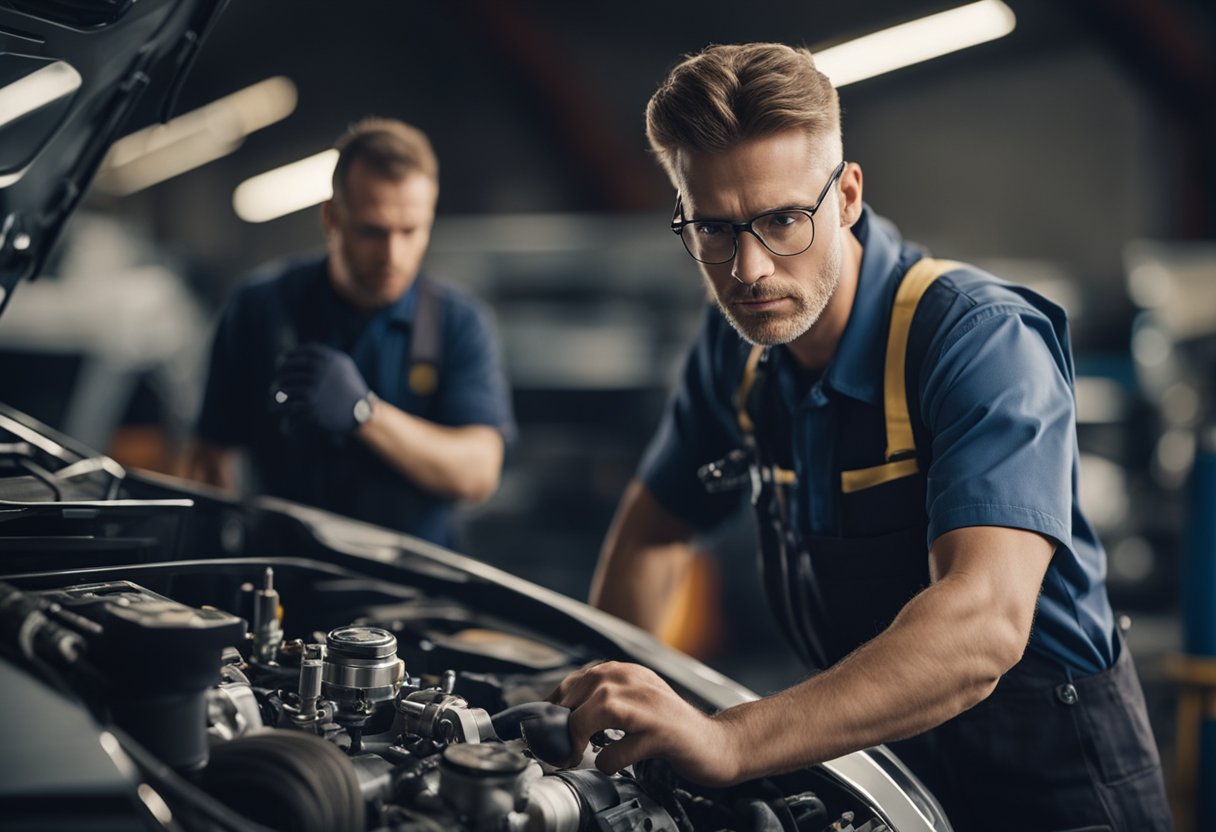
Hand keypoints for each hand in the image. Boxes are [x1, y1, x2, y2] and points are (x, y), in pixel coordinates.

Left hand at [272, 344, 369, 433]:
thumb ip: (325, 358)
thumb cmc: (353, 390)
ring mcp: (314, 390)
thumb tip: (297, 356)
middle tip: (275, 387)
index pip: (300, 353)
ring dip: (275, 399)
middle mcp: (320, 372)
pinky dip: (287, 423)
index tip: (280, 362)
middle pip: (287, 371)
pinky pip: (290, 412)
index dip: (287, 357)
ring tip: (274, 404)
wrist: (364, 413)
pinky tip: (285, 428)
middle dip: (279, 379)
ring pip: (283, 391)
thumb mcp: (344, 367)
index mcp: (328, 360)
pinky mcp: (312, 408)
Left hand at [549, 661, 740, 785]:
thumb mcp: (632, 701)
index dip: (553, 712)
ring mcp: (648, 706)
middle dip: (561, 727)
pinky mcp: (659, 733)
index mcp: (624, 671)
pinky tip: (615, 764)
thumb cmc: (670, 727)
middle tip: (562, 751)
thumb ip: (599, 700)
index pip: (571, 684)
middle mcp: (634, 681)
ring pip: (594, 713)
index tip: (548, 733)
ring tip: (578, 757)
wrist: (717, 742)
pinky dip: (608, 762)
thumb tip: (556, 717)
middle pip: (577, 696)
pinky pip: (617, 750)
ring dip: (577, 740)